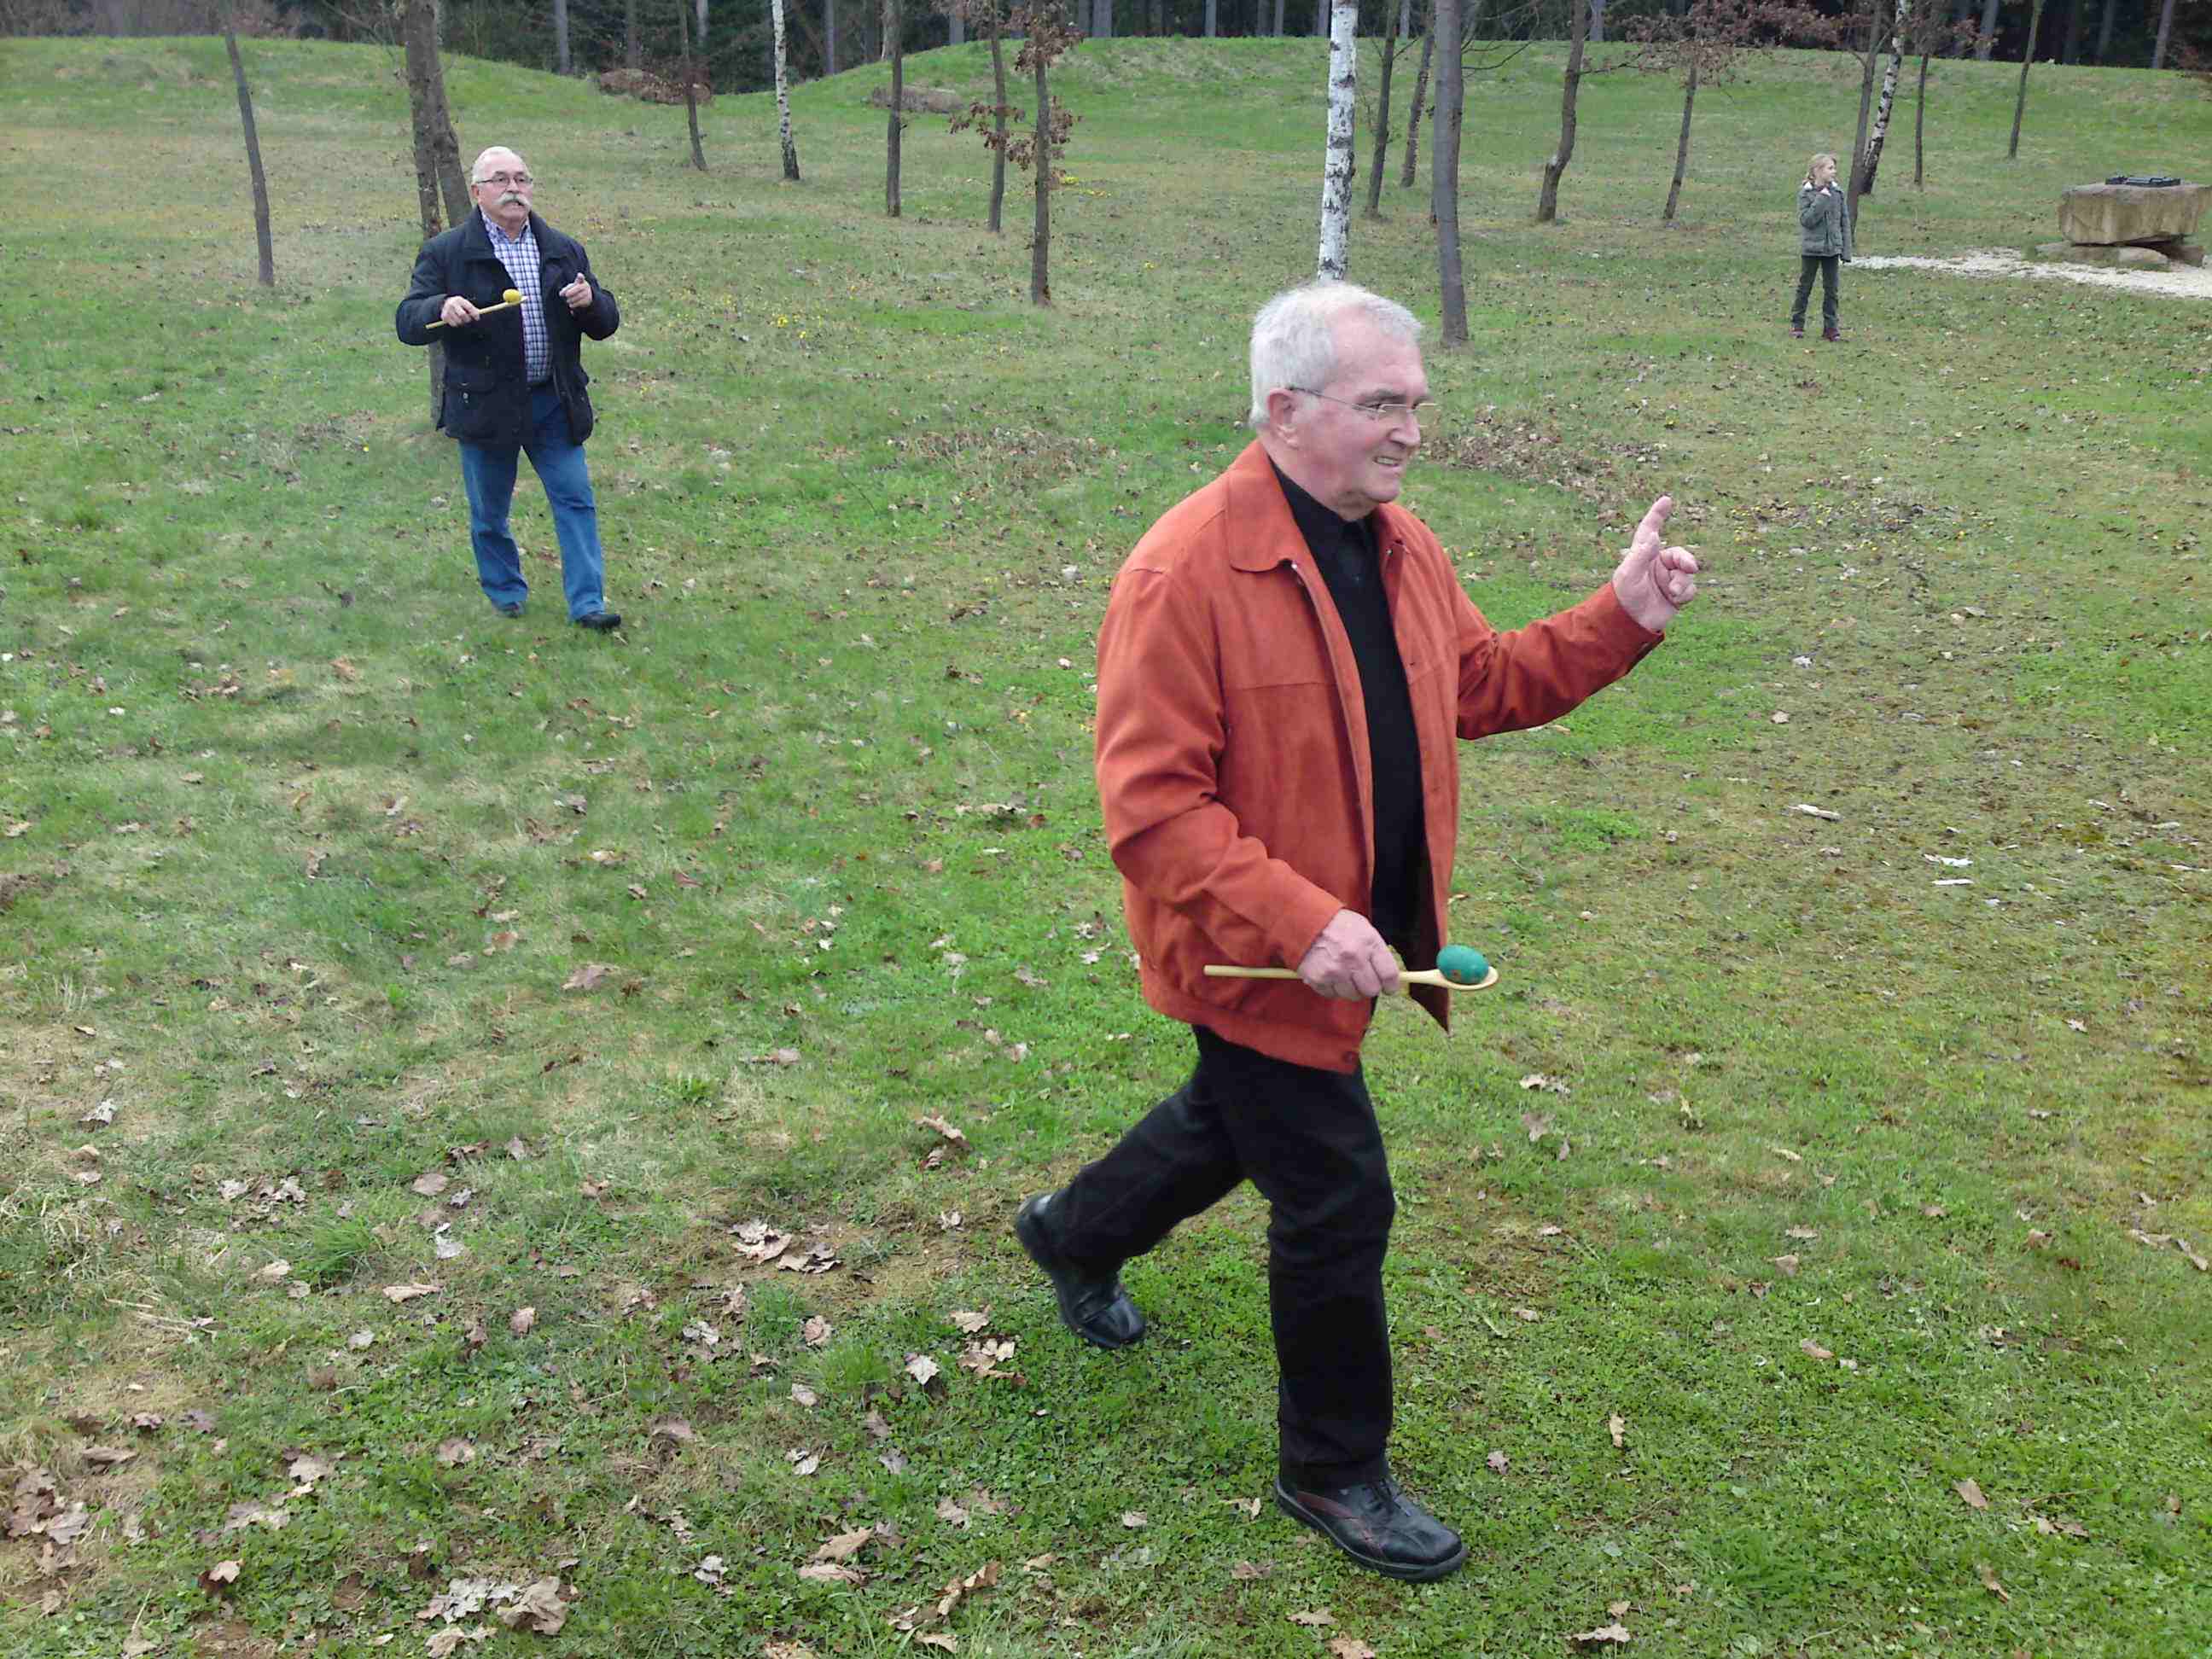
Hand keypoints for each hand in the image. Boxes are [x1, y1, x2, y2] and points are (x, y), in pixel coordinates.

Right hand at [437, 294, 480, 327]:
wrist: (445, 302)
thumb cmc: (459, 304)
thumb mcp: (464, 303)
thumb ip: (471, 308)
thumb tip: (478, 315)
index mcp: (460, 300)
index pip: (469, 307)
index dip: (475, 314)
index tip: (477, 318)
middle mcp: (453, 304)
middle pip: (463, 315)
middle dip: (467, 319)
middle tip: (468, 320)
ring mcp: (447, 310)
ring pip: (458, 321)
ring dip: (462, 322)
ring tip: (462, 320)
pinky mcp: (444, 316)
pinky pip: (453, 324)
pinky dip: (457, 324)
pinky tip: (456, 321)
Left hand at [560, 277, 592, 311]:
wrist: (585, 297)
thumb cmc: (575, 290)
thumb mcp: (570, 287)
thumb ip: (565, 289)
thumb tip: (561, 294)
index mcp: (581, 281)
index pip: (581, 278)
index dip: (580, 276)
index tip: (579, 275)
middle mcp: (585, 286)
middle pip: (578, 288)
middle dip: (571, 292)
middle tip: (566, 295)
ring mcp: (588, 293)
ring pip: (579, 296)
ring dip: (572, 299)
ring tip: (568, 301)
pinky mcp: (588, 300)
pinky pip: (581, 302)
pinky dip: (575, 304)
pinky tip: (571, 305)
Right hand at [1297, 909, 1401, 999]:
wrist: (1304, 919)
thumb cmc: (1337, 924)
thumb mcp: (1363, 928)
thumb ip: (1377, 952)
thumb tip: (1389, 977)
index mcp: (1369, 943)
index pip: (1389, 975)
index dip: (1391, 986)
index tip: (1389, 989)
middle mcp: (1354, 958)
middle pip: (1372, 990)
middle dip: (1369, 987)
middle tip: (1362, 980)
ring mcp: (1335, 970)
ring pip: (1353, 995)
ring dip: (1350, 988)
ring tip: (1343, 974)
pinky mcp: (1318, 979)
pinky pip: (1332, 995)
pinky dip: (1332, 988)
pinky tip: (1329, 973)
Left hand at [1610, 495, 1699, 631]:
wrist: (1630, 623)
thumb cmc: (1624, 597)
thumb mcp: (1629, 574)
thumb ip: (1641, 554)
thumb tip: (1653, 534)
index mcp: (1642, 555)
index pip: (1650, 530)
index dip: (1657, 515)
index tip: (1666, 500)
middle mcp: (1657, 564)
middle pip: (1679, 554)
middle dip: (1686, 560)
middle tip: (1690, 567)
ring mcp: (1668, 579)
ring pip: (1687, 572)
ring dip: (1683, 581)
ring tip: (1673, 592)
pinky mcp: (1676, 594)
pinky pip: (1690, 588)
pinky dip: (1685, 593)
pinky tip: (1676, 599)